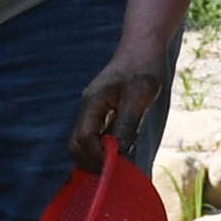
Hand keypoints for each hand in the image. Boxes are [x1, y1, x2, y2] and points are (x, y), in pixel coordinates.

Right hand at [71, 49, 173, 174]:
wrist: (143, 48)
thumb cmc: (143, 68)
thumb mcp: (139, 96)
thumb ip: (127, 123)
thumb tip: (120, 151)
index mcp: (92, 104)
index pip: (83, 139)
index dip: (96, 156)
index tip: (116, 166)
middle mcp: (88, 109)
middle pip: (76, 144)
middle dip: (92, 160)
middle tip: (116, 172)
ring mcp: (94, 111)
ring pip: (85, 142)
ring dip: (98, 156)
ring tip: (120, 165)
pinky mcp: (104, 112)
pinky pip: (97, 135)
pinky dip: (105, 147)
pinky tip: (123, 152)